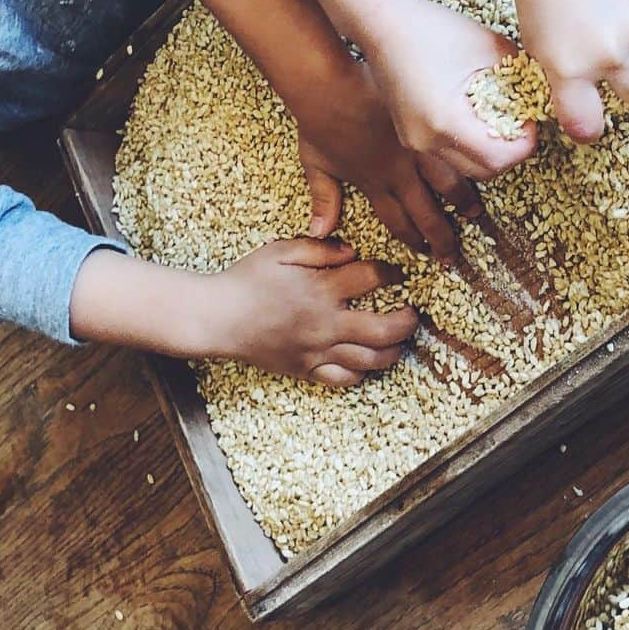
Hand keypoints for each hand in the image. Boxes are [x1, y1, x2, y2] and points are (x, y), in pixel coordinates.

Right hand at [70, 243, 416, 385]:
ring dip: (393, 351)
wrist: (216, 318)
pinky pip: (343, 381)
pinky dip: (361, 374)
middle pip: (385, 329)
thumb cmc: (246, 281)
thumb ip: (318, 248)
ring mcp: (318, 350)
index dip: (392, 273)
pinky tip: (366, 363)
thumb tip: (351, 251)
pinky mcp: (306, 369)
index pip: (373, 278)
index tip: (396, 273)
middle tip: (412, 315)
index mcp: (322, 289)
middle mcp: (326, 323)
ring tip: (398, 342)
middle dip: (408, 323)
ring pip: (371, 360)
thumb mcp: (280, 250)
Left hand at [295, 63, 478, 261]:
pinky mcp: (423, 124)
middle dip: (441, 238)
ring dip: (462, 201)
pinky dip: (466, 160)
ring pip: (447, 184)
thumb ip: (323, 199)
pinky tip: (481, 164)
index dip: (412, 240)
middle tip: (453, 254)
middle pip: (426, 214)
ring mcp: (413, 150)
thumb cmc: (317, 122)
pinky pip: (451, 147)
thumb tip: (320, 231)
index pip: (398, 222)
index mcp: (373, 185)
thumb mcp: (315, 166)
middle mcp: (398, 174)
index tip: (424, 252)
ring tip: (474, 213)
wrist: (327, 87)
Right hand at [354, 0, 537, 179]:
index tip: (530, 120)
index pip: (499, 159)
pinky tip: (474, 117)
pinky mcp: (409, 138)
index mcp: (445, 121)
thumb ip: (522, 75)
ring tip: (498, 121)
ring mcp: (414, 143)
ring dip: (488, 152)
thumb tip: (545, 97)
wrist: (382, 24)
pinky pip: (448, 155)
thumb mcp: (489, 47)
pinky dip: (468, 145)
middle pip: (484, 172)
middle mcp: (426, 141)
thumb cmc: (433, 28)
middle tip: (519, 123)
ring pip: (465, 168)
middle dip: (509, 152)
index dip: (524, 144)